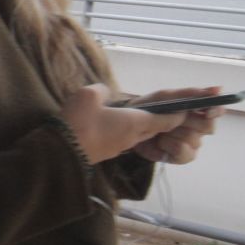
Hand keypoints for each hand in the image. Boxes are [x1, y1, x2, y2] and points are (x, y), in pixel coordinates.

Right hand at [60, 83, 182, 163]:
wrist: (62, 152)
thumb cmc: (79, 121)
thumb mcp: (89, 95)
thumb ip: (103, 91)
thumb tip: (107, 95)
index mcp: (134, 122)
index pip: (166, 120)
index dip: (177, 114)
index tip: (183, 108)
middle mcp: (133, 137)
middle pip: (155, 129)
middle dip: (163, 121)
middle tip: (164, 110)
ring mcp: (120, 147)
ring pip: (140, 136)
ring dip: (144, 127)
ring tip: (138, 116)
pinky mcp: (108, 153)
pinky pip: (125, 141)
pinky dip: (128, 133)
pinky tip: (116, 126)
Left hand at [128, 85, 225, 163]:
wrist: (130, 126)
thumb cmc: (149, 108)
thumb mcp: (166, 97)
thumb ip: (191, 94)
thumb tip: (218, 89)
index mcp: (197, 110)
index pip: (217, 110)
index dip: (215, 110)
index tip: (208, 111)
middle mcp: (198, 127)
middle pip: (208, 127)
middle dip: (189, 122)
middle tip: (173, 119)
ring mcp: (192, 142)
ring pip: (194, 139)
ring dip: (174, 133)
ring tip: (160, 130)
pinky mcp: (183, 156)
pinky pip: (185, 153)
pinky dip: (171, 146)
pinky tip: (161, 142)